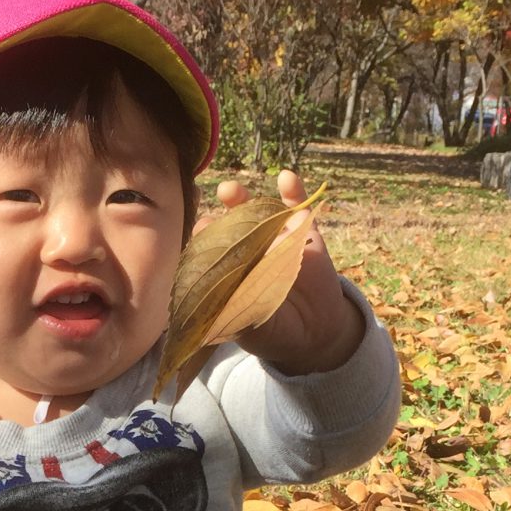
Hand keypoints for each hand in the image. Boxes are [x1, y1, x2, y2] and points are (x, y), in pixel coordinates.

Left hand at [202, 169, 363, 374]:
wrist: (315, 332)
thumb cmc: (275, 331)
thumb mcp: (252, 329)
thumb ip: (235, 317)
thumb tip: (209, 316)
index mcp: (228, 270)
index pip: (207, 250)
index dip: (200, 244)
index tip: (196, 241)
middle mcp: (248, 249)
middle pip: (226, 224)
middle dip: (212, 218)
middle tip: (204, 218)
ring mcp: (275, 237)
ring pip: (255, 210)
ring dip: (241, 197)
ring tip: (229, 191)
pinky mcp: (304, 232)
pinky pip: (297, 206)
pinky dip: (293, 191)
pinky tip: (287, 178)